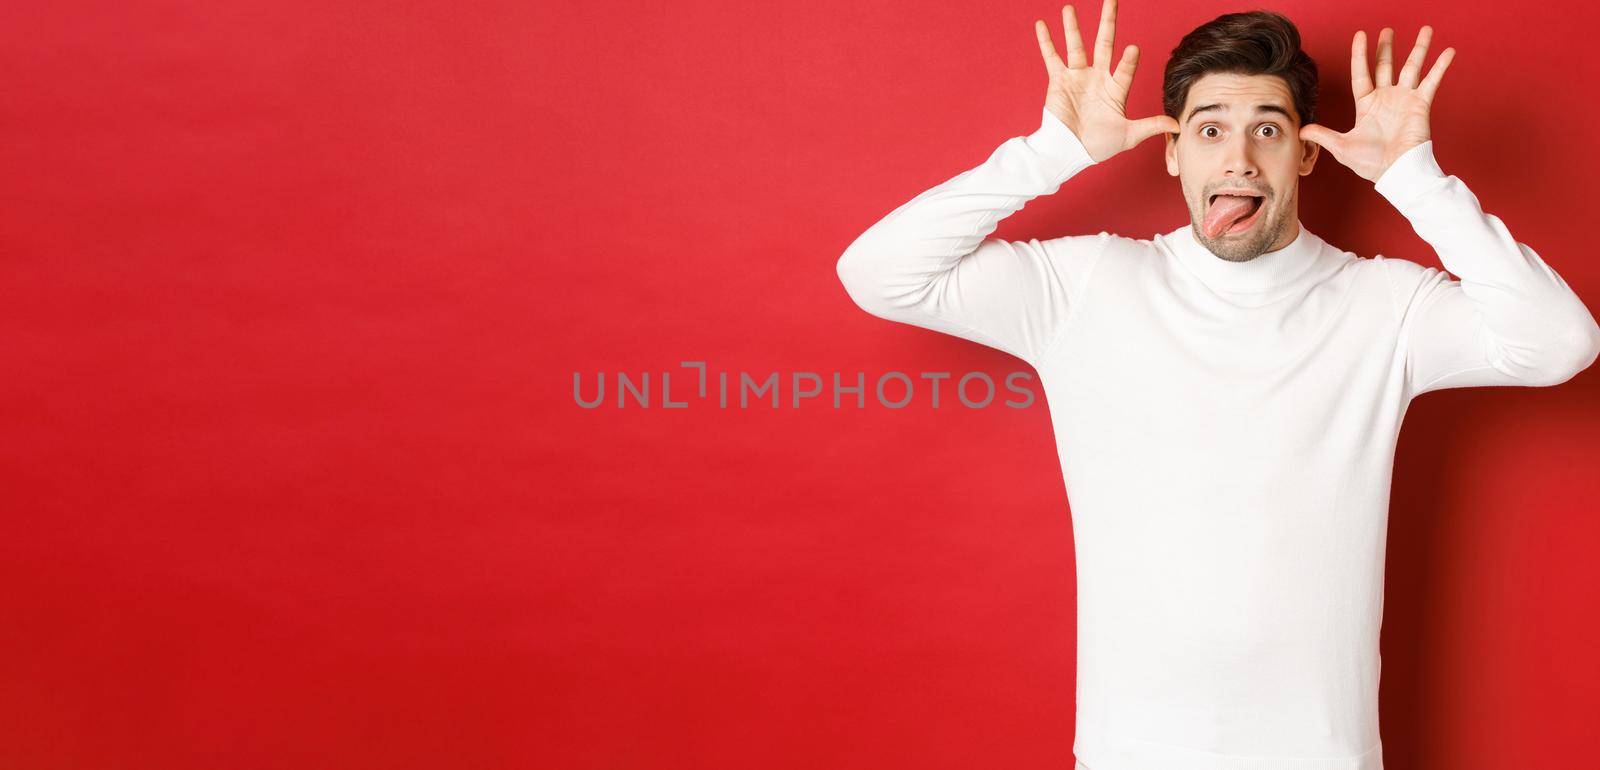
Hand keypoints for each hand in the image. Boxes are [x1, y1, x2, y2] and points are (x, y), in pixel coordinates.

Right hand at [1034, 0, 1177, 162]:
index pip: (1125, 68)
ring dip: (1073, 27)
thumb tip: (1177, 124)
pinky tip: (1042, 25)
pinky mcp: (1059, 81)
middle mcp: (1097, 78)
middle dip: (1108, 22)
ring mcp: (1077, 77)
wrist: (1069, 152)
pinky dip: (1046, 42)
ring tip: (1069, 8)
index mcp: (1115, 89)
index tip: (1134, 49)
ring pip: (1076, 46)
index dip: (1129, 60)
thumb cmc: (1098, 146)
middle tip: (1111, 0)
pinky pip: (1052, 57)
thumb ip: (1151, 125)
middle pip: (1105, 44)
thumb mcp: (1129, 135)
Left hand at [1300, 26, 1454, 181]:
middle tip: (1387, 30)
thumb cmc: (1370, 163)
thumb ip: (1322, 135)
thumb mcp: (1341, 147)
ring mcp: (1405, 99)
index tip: (1360, 35)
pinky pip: (1432, 81)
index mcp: (1367, 105)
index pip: (1361, 74)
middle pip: (1385, 66)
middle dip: (1386, 48)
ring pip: (1412, 67)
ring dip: (1419, 48)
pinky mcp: (1421, 104)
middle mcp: (1386, 99)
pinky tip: (1448, 51)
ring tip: (1425, 29)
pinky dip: (1440, 66)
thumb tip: (1300, 130)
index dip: (1360, 55)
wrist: (1395, 172)